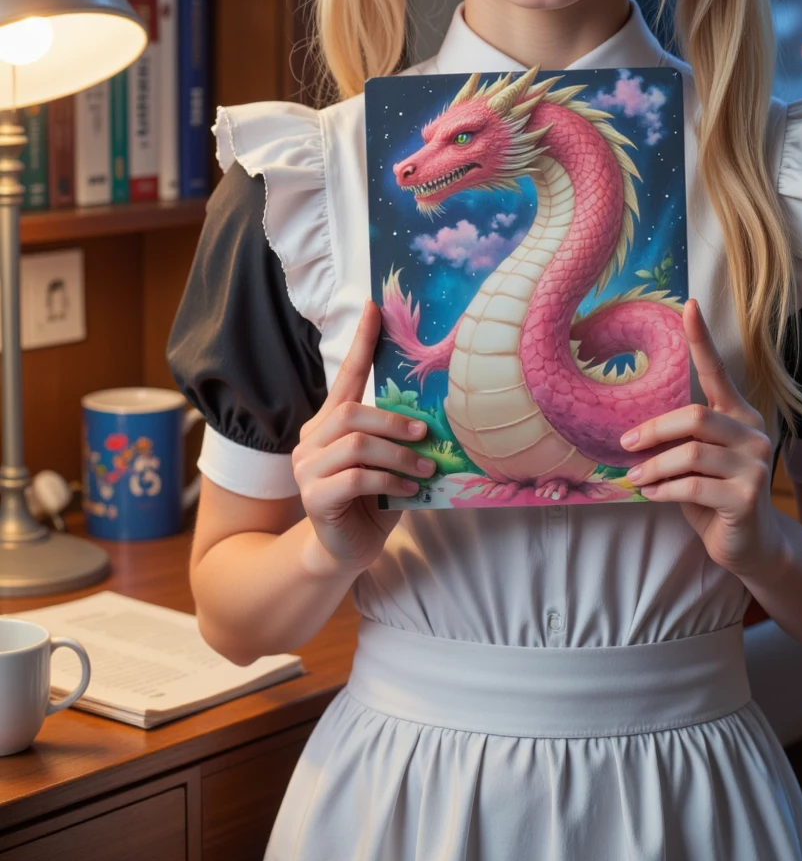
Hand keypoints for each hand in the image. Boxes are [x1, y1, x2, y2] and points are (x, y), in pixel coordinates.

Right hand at [292, 300, 435, 575]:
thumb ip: (396, 440)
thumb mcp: (387, 464)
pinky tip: (410, 489)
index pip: (344, 377)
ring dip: (398, 455)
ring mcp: (307, 470)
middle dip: (393, 421)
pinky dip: (389, 481)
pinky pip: (356, 478)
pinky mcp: (314, 498)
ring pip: (355, 444)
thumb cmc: (372, 502)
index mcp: (328, 424)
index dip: (361, 343)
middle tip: (425, 434)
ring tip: (426, 467)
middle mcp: (311, 441)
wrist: (345, 550)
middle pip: (351, 413)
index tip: (375, 309)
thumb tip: (435, 417)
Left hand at [619, 299, 785, 582]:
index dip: (702, 339)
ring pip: (691, 454)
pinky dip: (665, 491)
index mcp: (738, 415)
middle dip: (653, 430)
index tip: (688, 305)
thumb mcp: (695, 462)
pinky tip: (651, 495)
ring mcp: (755, 465)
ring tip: (635, 478)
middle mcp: (753, 433)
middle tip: (625, 443)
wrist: (750, 545)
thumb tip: (631, 428)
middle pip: (695, 417)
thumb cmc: (714, 496)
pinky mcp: (747, 497)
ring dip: (654, 467)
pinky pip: (694, 487)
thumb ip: (678, 440)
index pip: (718, 372)